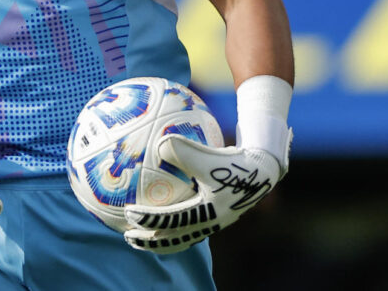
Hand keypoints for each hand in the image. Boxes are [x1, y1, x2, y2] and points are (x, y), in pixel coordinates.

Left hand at [124, 133, 286, 253]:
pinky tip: (160, 215)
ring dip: (160, 239)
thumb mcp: (204, 154)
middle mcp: (210, 224)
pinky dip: (172, 226)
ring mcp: (213, 224)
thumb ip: (180, 149)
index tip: (128, 212)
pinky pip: (188, 227)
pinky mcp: (214, 218)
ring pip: (182, 238)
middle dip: (150, 241)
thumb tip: (157, 146)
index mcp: (208, 214)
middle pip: (175, 240)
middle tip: (128, 235)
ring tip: (140, 234)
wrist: (260, 169)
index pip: (171, 221)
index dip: (148, 219)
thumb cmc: (230, 161)